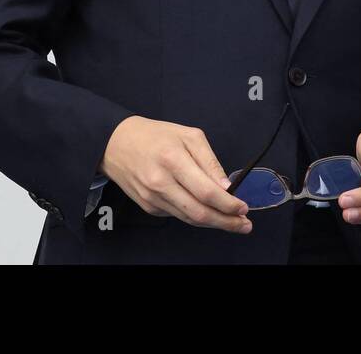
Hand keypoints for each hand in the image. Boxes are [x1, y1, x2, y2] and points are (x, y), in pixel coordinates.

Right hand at [98, 115, 251, 232]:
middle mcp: (161, 182)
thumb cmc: (154, 136)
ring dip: (214, 223)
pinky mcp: (148, 207)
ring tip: (233, 223)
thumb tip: (225, 187)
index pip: (207, 192)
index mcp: (173, 160)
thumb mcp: (188, 135)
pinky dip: (194, 216)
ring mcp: (152, 198)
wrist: (116, 143)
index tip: (243, 207)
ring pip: (189, 219)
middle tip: (244, 225)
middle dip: (226, 222)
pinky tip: (206, 212)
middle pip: (199, 212)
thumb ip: (209, 161)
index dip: (228, 204)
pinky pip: (177, 215)